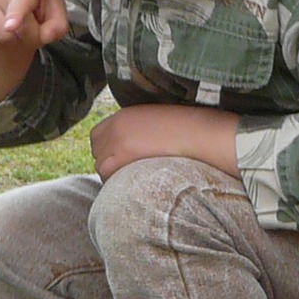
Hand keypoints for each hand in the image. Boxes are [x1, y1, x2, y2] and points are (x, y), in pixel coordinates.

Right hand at [0, 0, 67, 109]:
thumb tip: (42, 38)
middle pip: (13, 33)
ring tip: (18, 22)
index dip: (16, 15)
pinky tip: (4, 25)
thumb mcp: (57, 10)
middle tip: (31, 21)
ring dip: (14, 40)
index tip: (11, 26)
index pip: (21, 2)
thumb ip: (57, 27)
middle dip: (28, 37)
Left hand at [91, 105, 238, 181]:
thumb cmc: (191, 130)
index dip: (109, 150)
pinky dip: (116, 182)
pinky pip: (106, 175)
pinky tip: (135, 184)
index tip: (123, 160)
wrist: (202, 134)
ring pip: (100, 165)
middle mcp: (116, 125)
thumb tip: (137, 150)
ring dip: (113, 174)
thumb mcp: (159, 121)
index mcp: (125, 114)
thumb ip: (141, 131)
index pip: (98, 135)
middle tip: (129, 173)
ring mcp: (117, 140)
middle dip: (109, 162)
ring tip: (134, 181)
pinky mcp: (122, 156)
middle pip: (96, 151)